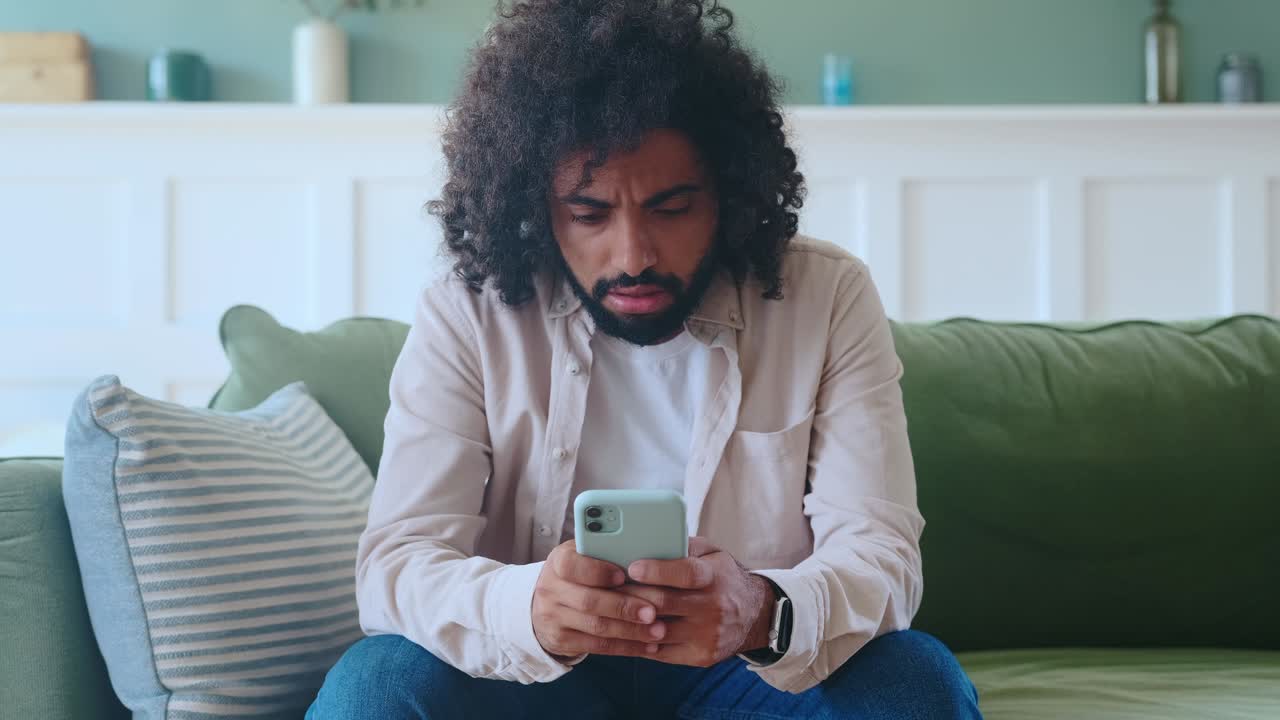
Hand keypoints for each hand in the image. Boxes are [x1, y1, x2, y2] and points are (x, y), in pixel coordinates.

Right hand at [532, 540, 666, 658]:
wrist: (549, 603)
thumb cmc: (580, 573)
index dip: (598, 571)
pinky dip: (627, 646)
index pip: (571, 565)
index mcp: (559, 561)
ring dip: (631, 631)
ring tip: (658, 631)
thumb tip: (646, 558)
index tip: (624, 576)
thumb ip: (607, 555)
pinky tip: (649, 646)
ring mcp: (554, 617)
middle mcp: (551, 589)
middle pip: (589, 601)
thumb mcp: (585, 557)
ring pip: (596, 626)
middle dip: (624, 607)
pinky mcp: (562, 641)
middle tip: (653, 611)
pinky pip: (598, 646)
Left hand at [619, 537, 773, 666]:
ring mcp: (708, 635)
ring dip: (630, 621)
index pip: (685, 573)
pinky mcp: (702, 656)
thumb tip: (646, 539)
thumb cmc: (722, 577)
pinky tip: (625, 631)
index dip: (657, 570)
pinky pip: (661, 652)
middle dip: (631, 595)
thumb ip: (683, 546)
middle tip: (607, 588)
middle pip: (664, 603)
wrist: (754, 614)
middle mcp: (714, 606)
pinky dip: (639, 642)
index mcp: (715, 576)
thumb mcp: (711, 553)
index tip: (632, 566)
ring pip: (658, 630)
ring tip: (609, 610)